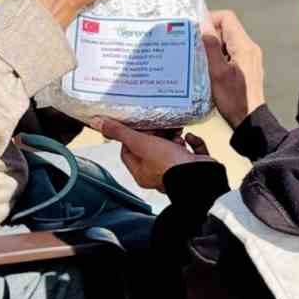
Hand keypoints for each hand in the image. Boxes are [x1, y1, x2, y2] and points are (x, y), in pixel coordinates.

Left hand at [97, 119, 211, 190]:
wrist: (200, 176)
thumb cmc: (169, 164)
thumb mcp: (140, 143)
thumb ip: (120, 132)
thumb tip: (97, 122)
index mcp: (142, 173)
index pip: (129, 152)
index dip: (131, 137)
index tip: (138, 126)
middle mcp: (158, 174)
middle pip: (152, 149)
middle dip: (156, 135)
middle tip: (159, 126)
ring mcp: (178, 171)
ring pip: (173, 149)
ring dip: (174, 137)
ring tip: (176, 132)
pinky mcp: (195, 166)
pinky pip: (192, 150)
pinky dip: (191, 142)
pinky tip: (189, 137)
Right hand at [203, 9, 264, 128]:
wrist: (250, 120)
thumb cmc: (233, 98)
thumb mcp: (217, 72)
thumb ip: (210, 47)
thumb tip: (203, 25)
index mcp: (244, 45)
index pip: (227, 18)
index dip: (210, 19)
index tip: (195, 31)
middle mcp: (249, 48)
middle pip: (226, 29)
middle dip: (208, 34)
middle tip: (192, 46)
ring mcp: (249, 58)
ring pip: (227, 42)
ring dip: (212, 47)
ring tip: (197, 58)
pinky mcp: (246, 67)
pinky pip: (230, 53)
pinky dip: (218, 56)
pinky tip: (207, 68)